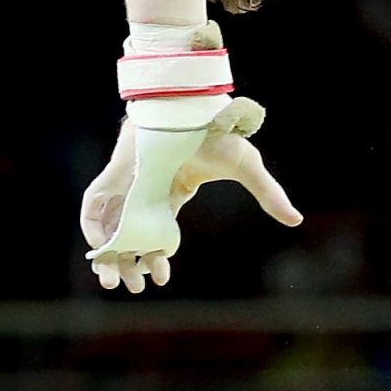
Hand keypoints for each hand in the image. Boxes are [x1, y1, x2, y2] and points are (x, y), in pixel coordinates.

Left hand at [80, 111, 302, 291]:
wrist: (192, 104)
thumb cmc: (216, 131)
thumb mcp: (246, 167)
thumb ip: (268, 194)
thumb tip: (297, 219)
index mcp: (173, 192)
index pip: (158, 235)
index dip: (157, 259)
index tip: (162, 279)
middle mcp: (148, 191)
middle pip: (131, 237)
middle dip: (129, 265)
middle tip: (134, 287)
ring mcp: (128, 183)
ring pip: (110, 228)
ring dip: (108, 257)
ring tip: (113, 281)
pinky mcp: (113, 175)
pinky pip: (93, 206)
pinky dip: (93, 229)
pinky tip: (103, 249)